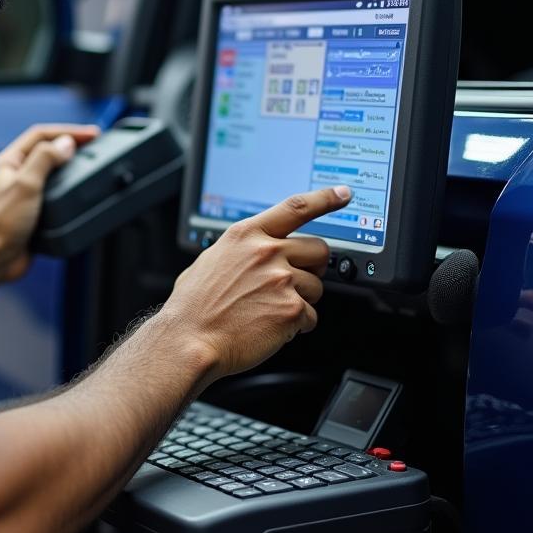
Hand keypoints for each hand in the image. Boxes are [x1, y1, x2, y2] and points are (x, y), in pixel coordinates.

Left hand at [0, 123, 99, 284]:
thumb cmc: (1, 224)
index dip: (68, 131)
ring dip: (70, 165)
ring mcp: (25, 192)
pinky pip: (54, 193)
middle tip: (95, 144)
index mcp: (10, 162)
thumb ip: (45, 159)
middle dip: (71, 144)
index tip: (92, 134)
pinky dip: (69, 188)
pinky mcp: (34, 211)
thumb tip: (66, 143)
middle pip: (47, 149)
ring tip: (90, 163)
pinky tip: (79, 191)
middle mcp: (16, 174)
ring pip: (52, 171)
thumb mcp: (25, 185)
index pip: (41, 134)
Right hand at [161, 186, 352, 380]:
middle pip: (318, 248)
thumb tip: (257, 250)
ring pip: (316, 286)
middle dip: (314, 265)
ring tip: (272, 310)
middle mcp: (266, 252)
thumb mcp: (212, 260)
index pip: (296, 207)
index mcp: (246, 235)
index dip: (325, 198)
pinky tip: (272, 327)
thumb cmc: (194, 306)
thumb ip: (241, 250)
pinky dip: (297, 325)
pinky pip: (311, 316)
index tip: (343, 193)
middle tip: (296, 279)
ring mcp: (281, 280)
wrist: (189, 340)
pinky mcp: (291, 309)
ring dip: (302, 300)